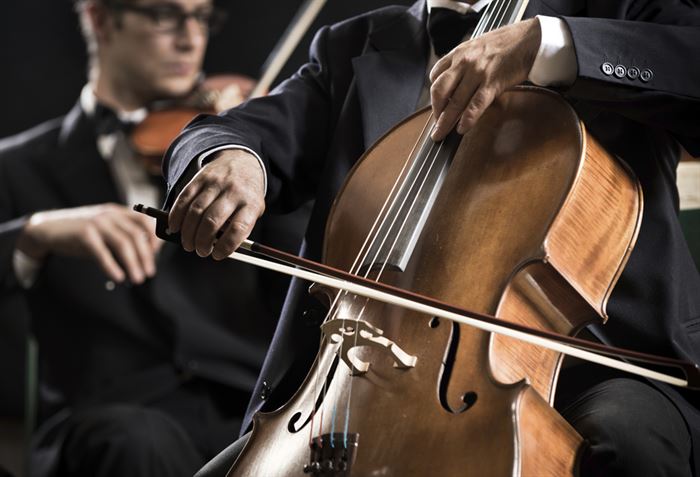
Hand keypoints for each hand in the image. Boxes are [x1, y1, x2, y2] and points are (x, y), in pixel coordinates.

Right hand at [17, 204, 160, 283]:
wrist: (49, 229)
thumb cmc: (82, 232)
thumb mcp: (105, 230)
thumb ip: (123, 238)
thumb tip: (145, 258)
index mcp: (118, 212)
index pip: (145, 221)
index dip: (154, 238)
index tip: (157, 255)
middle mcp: (110, 215)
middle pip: (136, 235)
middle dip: (146, 256)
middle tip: (150, 273)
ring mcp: (97, 223)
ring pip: (123, 243)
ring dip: (133, 263)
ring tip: (138, 278)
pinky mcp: (83, 234)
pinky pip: (102, 253)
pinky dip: (112, 266)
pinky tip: (119, 277)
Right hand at [168, 149, 265, 259]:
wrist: (242, 161)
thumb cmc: (246, 195)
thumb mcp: (253, 211)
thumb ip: (240, 230)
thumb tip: (218, 249)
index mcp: (251, 203)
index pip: (238, 228)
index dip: (226, 245)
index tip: (217, 255)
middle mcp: (233, 191)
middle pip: (212, 220)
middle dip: (202, 241)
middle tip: (200, 251)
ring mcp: (216, 183)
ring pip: (196, 211)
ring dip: (188, 232)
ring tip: (188, 244)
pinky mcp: (201, 177)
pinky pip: (184, 198)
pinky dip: (176, 215)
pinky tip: (175, 227)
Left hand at [429, 18, 540, 140]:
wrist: (530, 38)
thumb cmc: (505, 44)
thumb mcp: (477, 47)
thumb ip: (464, 63)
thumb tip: (457, 85)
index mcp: (458, 53)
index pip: (435, 76)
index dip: (434, 95)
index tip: (437, 106)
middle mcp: (464, 62)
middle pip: (440, 91)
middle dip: (436, 112)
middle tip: (436, 126)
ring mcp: (477, 73)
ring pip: (455, 101)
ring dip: (446, 121)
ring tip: (441, 134)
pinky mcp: (492, 83)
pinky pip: (475, 105)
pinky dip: (467, 119)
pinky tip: (462, 129)